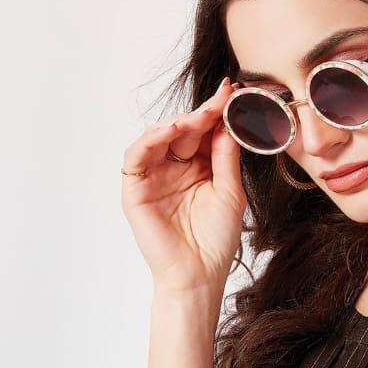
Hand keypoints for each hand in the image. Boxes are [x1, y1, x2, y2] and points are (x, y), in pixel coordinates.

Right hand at [120, 77, 246, 295]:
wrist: (198, 275)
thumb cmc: (216, 240)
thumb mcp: (230, 193)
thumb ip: (226, 158)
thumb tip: (228, 121)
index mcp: (197, 169)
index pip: (204, 133)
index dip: (216, 112)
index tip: (233, 93)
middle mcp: (173, 169)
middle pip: (183, 130)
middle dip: (201, 113)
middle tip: (219, 99)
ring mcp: (153, 177)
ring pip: (158, 136)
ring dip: (177, 121)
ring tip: (198, 116)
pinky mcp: (135, 189)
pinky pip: (136, 155)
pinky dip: (150, 138)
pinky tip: (171, 130)